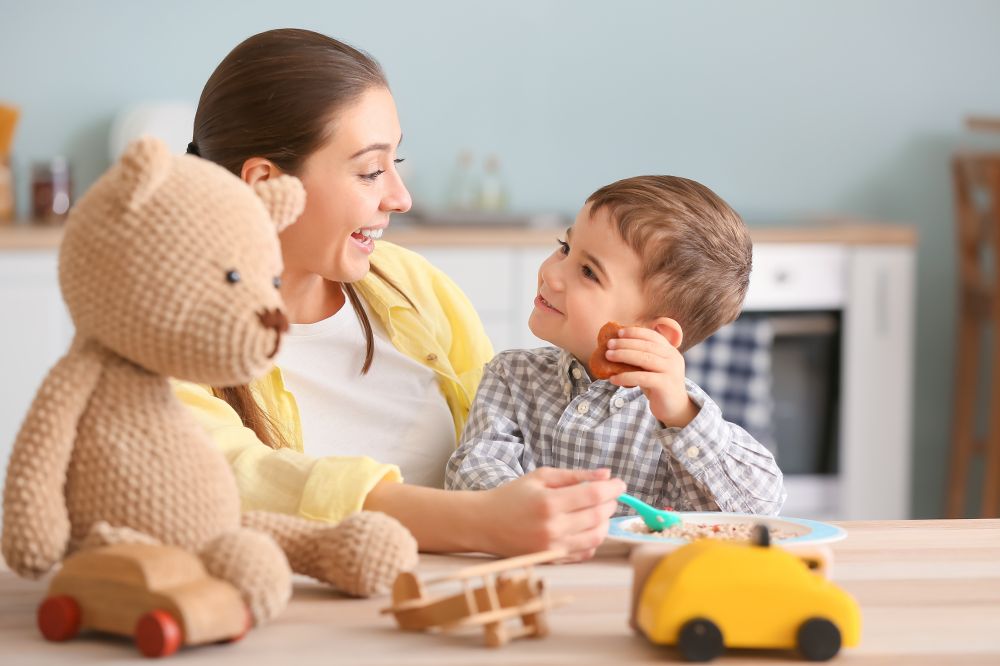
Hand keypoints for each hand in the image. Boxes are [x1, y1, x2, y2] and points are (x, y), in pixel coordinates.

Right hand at [477, 467, 624, 561]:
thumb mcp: (541, 476)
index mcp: (549, 502)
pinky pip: (585, 553)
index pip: (594, 495)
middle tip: (609, 494)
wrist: (484, 523)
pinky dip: (593, 540)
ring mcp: (553, 547)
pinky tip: (588, 527)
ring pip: (596, 537)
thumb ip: (575, 475)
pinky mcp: (552, 559)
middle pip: (599, 516)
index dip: (612, 488)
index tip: (619, 483)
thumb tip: (606, 474)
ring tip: (600, 511)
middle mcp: (553, 527)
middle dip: (611, 503)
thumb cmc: (512, 496)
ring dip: (605, 522)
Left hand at [604, 325, 698, 427]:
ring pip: (644, 358)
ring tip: (608, 356)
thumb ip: (641, 357)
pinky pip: (642, 377)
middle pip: (646, 346)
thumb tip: (615, 348)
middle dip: (625, 343)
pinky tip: (613, 379)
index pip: (653, 336)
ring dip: (623, 355)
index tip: (619, 332)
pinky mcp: (665, 384)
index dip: (635, 332)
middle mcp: (673, 358)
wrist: (675, 408)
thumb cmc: (658, 386)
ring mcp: (671, 371)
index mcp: (670, 351)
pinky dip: (625, 377)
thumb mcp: (652, 368)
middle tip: (609, 344)